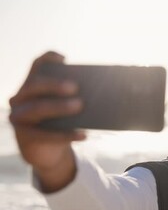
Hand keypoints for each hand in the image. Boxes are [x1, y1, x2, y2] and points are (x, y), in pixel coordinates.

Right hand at [9, 51, 84, 191]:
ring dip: (59, 107)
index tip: (64, 59)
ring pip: (37, 108)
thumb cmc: (61, 122)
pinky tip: (83, 134)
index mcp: (34, 85)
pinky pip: (44, 134)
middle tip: (75, 88)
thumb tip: (106, 91)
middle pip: (35, 84)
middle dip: (54, 84)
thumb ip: (78, 97)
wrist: (48, 150)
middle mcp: (21, 97)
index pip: (38, 65)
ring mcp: (19, 116)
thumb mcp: (67, 107)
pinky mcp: (24, 136)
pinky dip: (65, 134)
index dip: (48, 58)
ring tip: (79, 106)